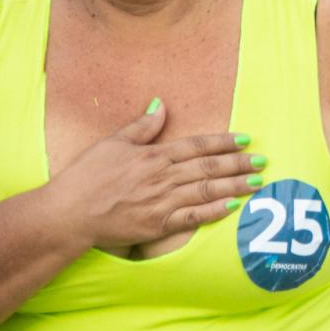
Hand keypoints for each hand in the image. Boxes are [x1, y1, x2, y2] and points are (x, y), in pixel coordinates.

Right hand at [45, 100, 263, 251]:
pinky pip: (193, 217)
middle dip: (239, 163)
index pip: (197, 145)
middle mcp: (163, 177)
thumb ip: (142, 126)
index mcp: (154, 155)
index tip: (245, 139)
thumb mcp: (112, 143)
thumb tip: (162, 104)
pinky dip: (215, 211)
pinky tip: (233, 206)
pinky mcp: (158, 225)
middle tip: (262, 160)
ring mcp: (162, 202)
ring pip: (207, 191)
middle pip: (209, 168)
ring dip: (236, 186)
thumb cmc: (86, 176)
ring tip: (257, 181)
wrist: (67, 214)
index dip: (223, 142)